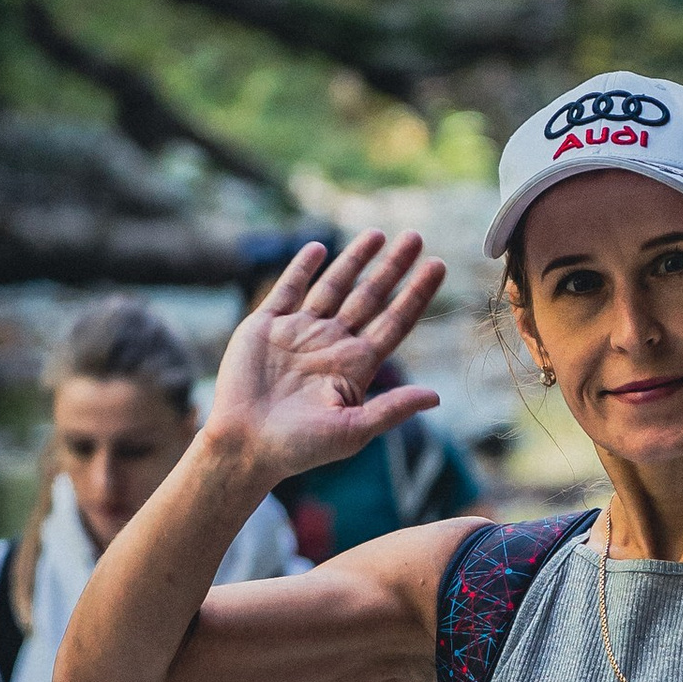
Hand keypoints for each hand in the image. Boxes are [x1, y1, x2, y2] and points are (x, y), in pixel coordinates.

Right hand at [207, 230, 446, 481]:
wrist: (245, 444)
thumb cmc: (300, 447)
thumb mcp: (353, 430)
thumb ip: (392, 409)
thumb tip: (436, 397)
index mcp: (356, 366)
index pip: (395, 322)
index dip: (416, 294)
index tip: (438, 265)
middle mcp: (332, 344)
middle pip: (370, 297)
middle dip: (392, 267)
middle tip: (415, 237)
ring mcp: (299, 332)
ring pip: (334, 286)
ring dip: (354, 260)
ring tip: (377, 234)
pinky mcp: (266, 326)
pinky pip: (288, 289)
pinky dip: (302, 267)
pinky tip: (320, 248)